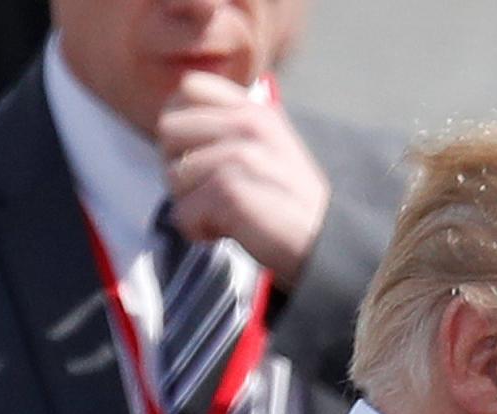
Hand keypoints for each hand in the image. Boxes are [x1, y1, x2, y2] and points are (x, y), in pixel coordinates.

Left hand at [157, 72, 330, 284]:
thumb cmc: (293, 205)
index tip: (197, 151)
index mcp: (255, 111)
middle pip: (168, 131)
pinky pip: (183, 213)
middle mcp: (246, 125)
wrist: (327, 244)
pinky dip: (199, 231)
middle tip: (209, 190)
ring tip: (226, 214)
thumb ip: (230, 128)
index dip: (181, 119)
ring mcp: (238, 156)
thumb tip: (174, 128)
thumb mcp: (270, 147)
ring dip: (191, 204)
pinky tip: (227, 232)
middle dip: (179, 165)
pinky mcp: (229, 191)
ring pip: (173, 176)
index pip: (190, 86)